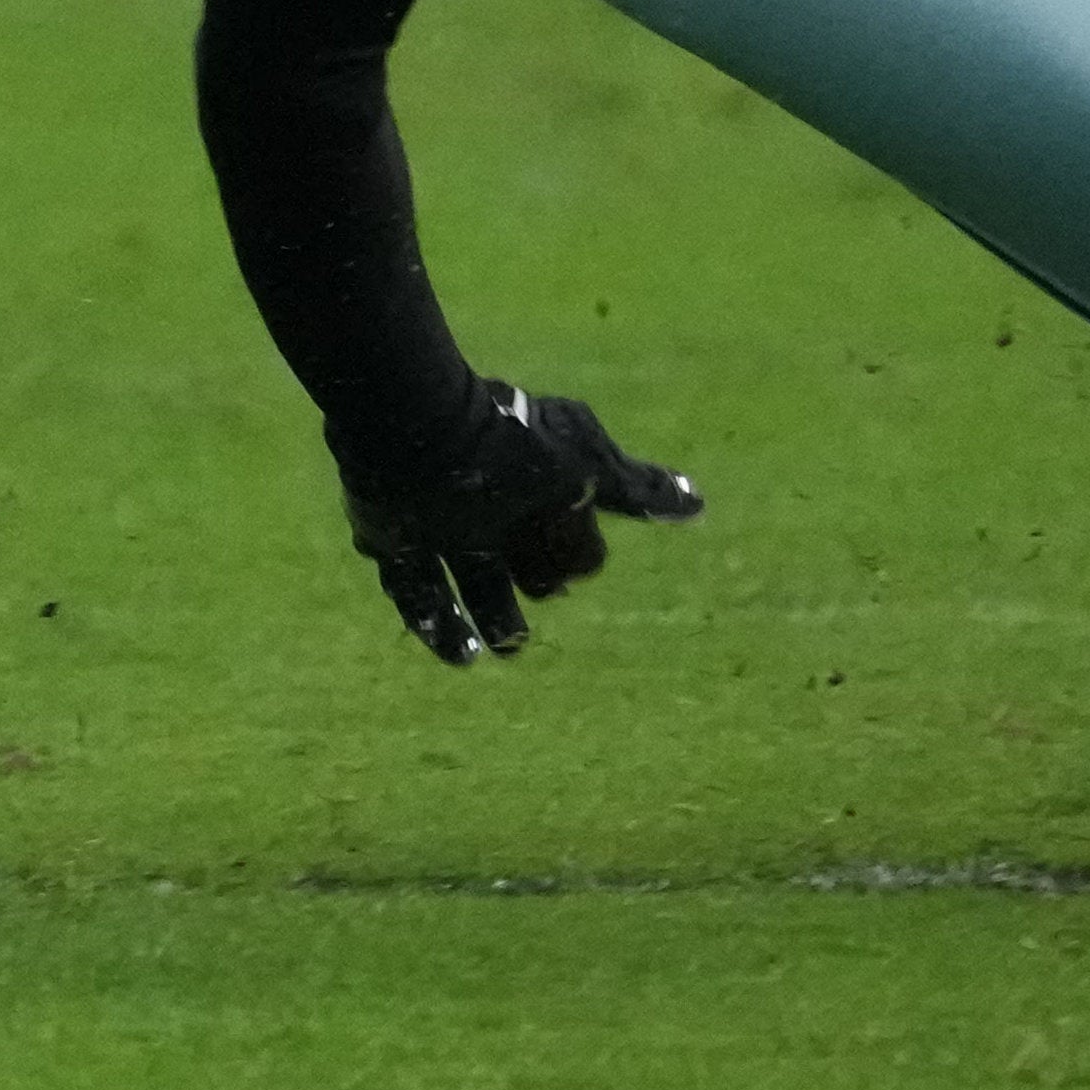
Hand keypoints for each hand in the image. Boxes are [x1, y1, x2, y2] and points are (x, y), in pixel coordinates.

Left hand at [343, 380, 702, 665]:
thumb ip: (636, 489)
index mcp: (531, 483)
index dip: (573, 559)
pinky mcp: (391, 536)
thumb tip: (698, 503)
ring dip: (483, 620)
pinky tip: (460, 657)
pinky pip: (410, 588)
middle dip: (531, 590)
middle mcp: (484, 505)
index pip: (560, 535)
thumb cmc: (510, 448)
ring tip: (500, 652)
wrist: (419, 432)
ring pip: (462, 581)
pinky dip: (433, 624)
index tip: (573, 573)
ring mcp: (435, 521)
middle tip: (531, 622)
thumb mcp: (585, 468)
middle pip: (513, 563)